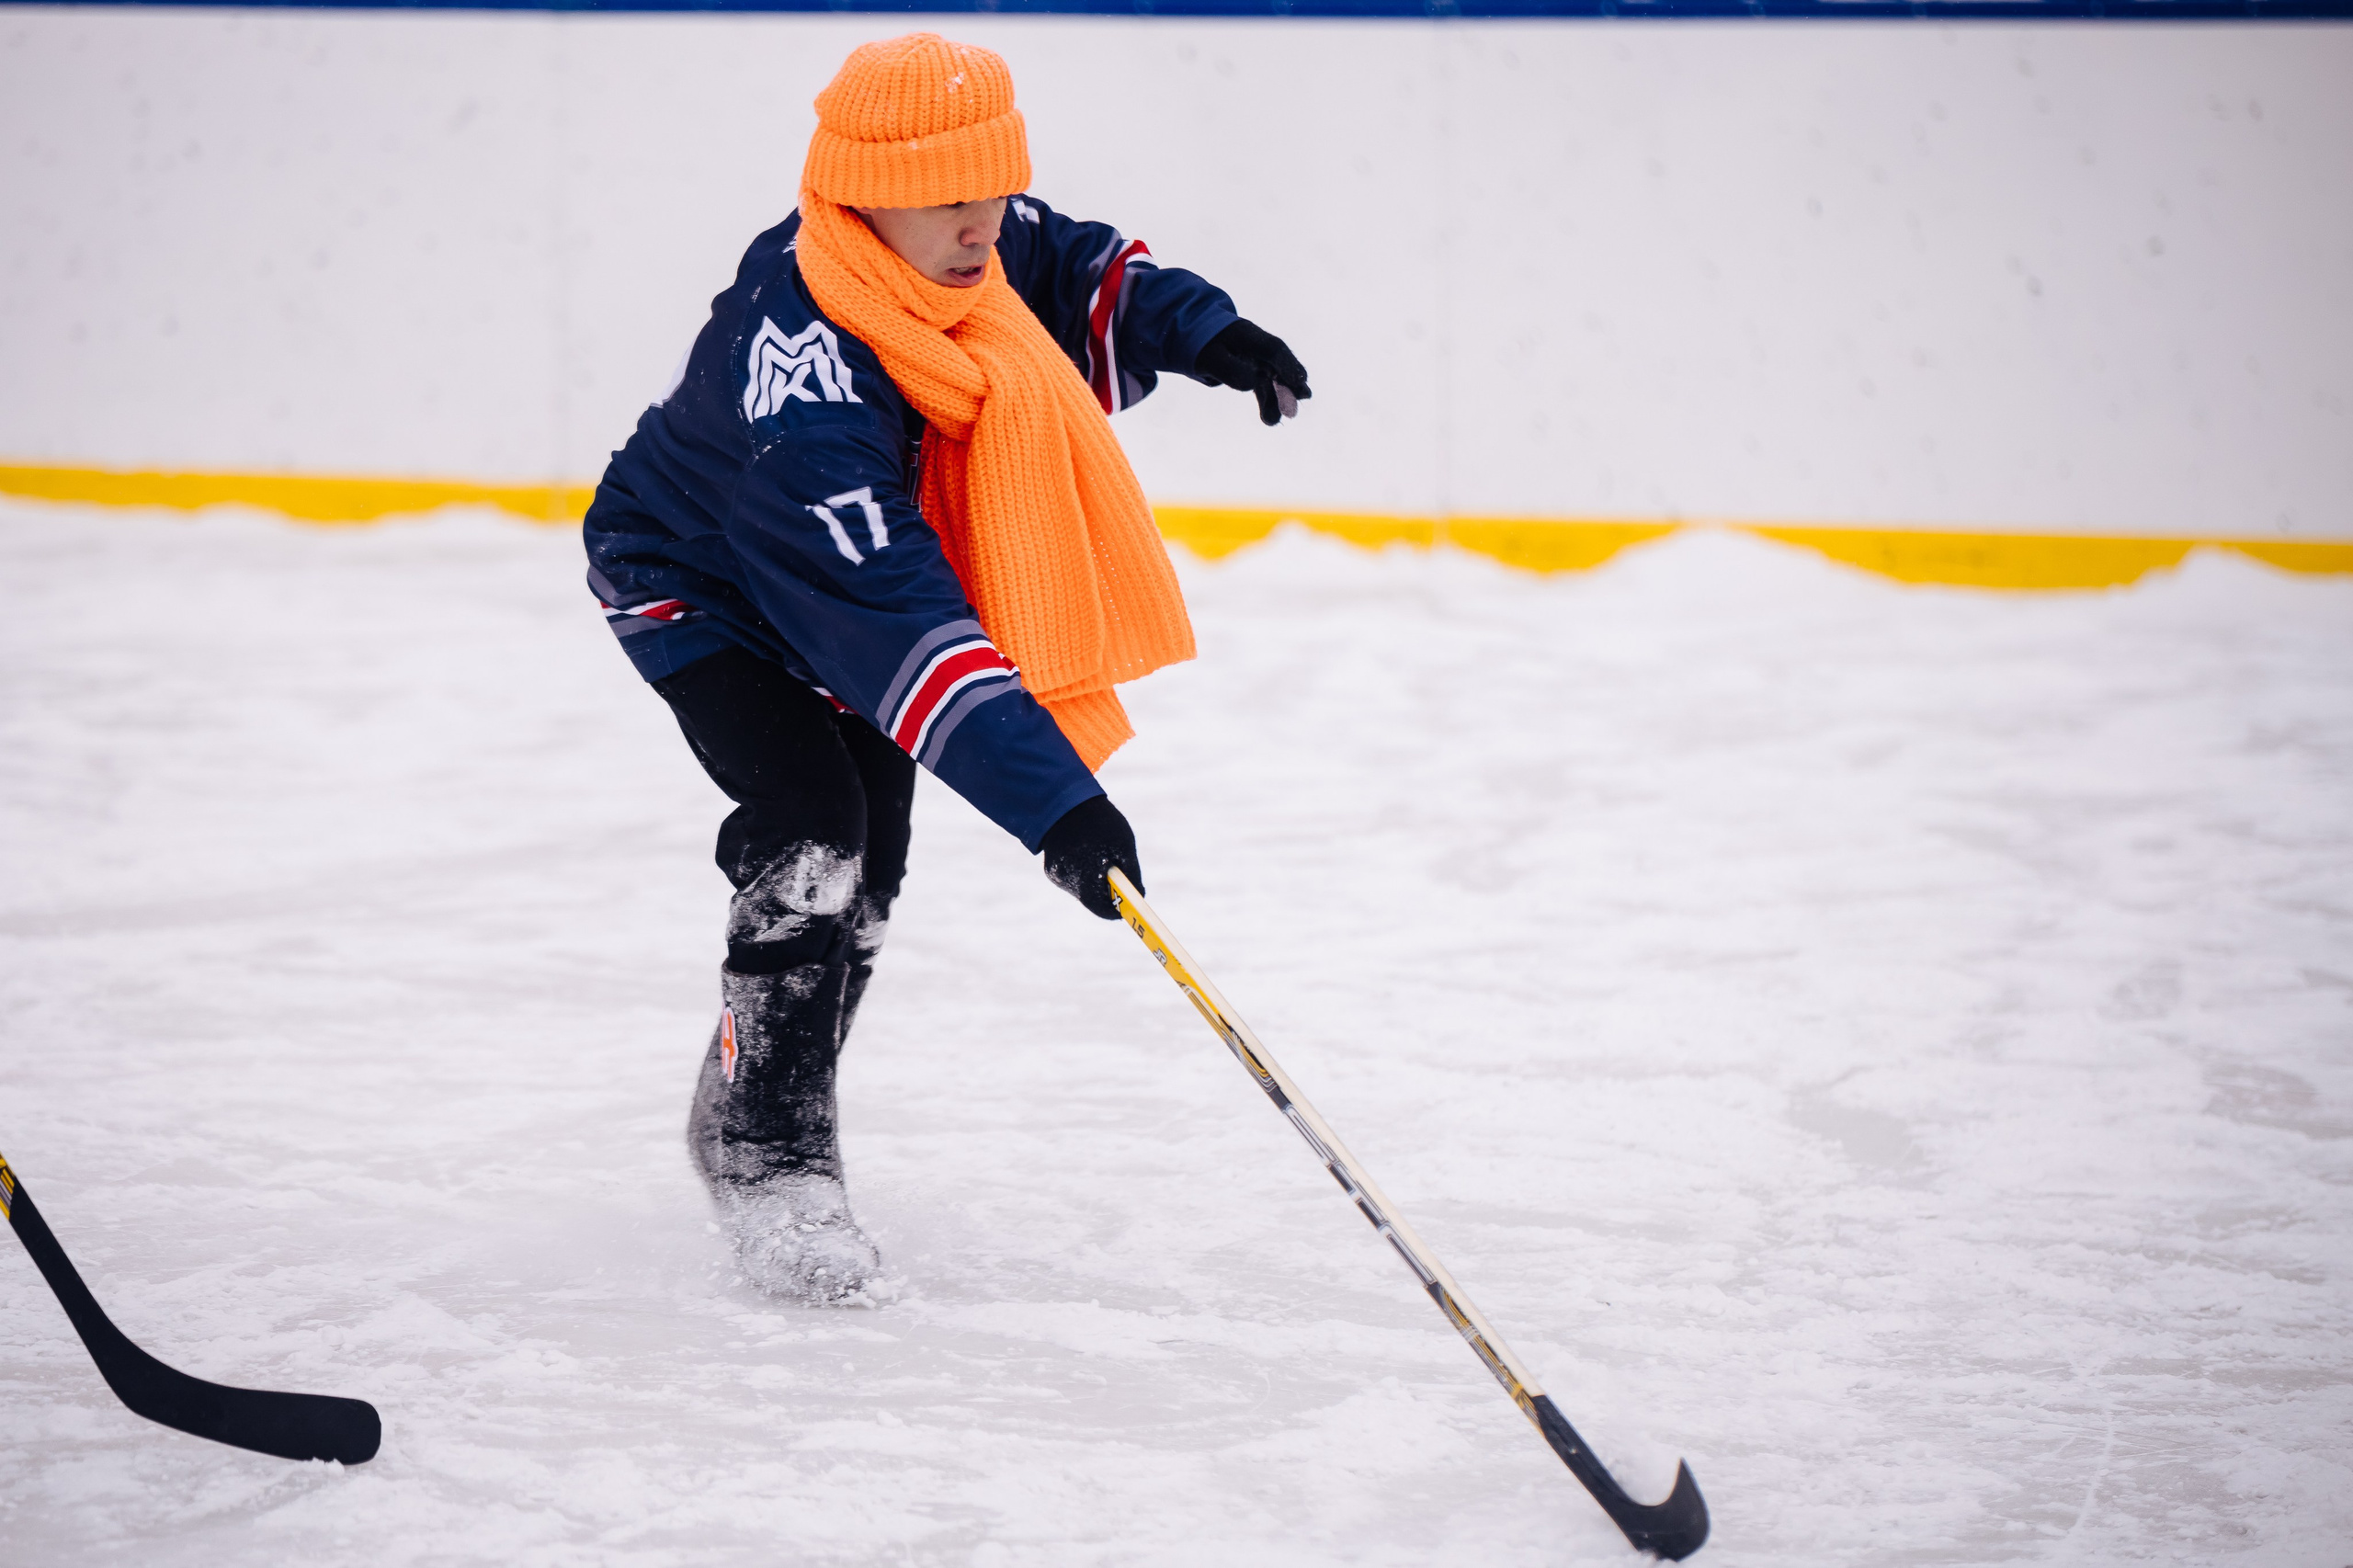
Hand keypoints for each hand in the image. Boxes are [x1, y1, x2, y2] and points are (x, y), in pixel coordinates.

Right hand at [1040, 795, 1140, 919]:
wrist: (1065, 799)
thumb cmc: (1099, 821)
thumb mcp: (1123, 845)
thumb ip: (1131, 873)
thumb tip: (1139, 895)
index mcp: (1084, 874)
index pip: (1100, 908)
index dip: (1116, 911)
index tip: (1128, 907)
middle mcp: (1066, 879)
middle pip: (1091, 900)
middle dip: (1107, 894)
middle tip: (1120, 881)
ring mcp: (1056, 875)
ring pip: (1081, 890)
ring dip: (1095, 882)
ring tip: (1101, 857)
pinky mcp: (1051, 869)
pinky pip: (1072, 879)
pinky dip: (1083, 873)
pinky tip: (1087, 853)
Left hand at [1194, 318, 1310, 426]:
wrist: (1201, 339)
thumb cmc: (1205, 346)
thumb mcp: (1209, 356)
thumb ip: (1228, 368)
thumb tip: (1251, 384)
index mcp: (1248, 335)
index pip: (1273, 348)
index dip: (1287, 364)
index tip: (1299, 381)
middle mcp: (1258, 348)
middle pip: (1279, 364)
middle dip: (1292, 382)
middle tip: (1305, 396)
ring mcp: (1258, 361)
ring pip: (1273, 380)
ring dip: (1279, 399)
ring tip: (1275, 420)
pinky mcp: (1256, 374)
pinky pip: (1264, 388)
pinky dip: (1268, 403)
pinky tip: (1269, 420)